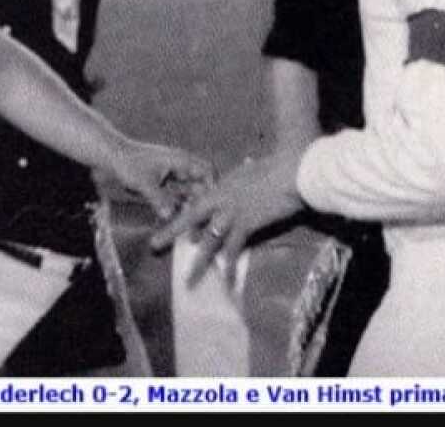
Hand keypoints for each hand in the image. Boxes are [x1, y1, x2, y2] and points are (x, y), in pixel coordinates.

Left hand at [112, 140, 214, 220]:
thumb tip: (170, 215)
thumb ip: (158, 198)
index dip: (212, 188)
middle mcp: (180, 167)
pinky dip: (178, 207)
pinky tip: (176, 221)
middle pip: (201, 185)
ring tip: (192, 226)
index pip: (208, 172)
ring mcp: (173, 175)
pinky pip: (177, 197)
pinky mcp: (164, 183)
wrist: (111, 156)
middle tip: (203, 221)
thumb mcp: (143, 182)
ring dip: (190, 207)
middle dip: (202, 202)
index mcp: (180, 160)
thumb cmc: (127, 163)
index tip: (211, 206)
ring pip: (189, 193)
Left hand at [149, 147, 305, 285]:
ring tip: (188, 280)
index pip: (195, 200)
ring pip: (207, 240)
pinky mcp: (245, 224)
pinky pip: (233, 250)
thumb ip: (247, 168)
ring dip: (198, 262)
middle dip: (171, 233)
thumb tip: (248, 161)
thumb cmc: (276, 167)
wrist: (291, 172)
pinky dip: (229, 267)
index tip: (172, 223)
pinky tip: (226, 282)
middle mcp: (220, 199)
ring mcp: (230, 212)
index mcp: (220, 185)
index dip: (183, 212)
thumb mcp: (255, 166)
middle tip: (153, 245)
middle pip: (189, 218)